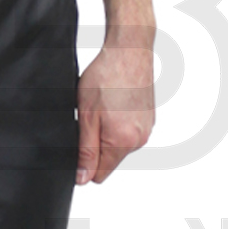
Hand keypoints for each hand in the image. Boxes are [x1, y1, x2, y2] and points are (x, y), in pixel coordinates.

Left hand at [76, 32, 155, 185]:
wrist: (130, 50)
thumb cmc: (107, 76)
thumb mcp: (86, 115)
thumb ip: (86, 150)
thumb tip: (83, 178)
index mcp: (123, 142)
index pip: (99, 175)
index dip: (83, 163)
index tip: (78, 141)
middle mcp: (139, 140)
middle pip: (109, 160)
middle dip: (95, 145)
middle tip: (89, 118)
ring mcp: (146, 129)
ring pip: (118, 145)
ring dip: (106, 132)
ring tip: (102, 107)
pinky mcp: (148, 119)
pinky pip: (128, 132)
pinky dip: (118, 122)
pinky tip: (114, 102)